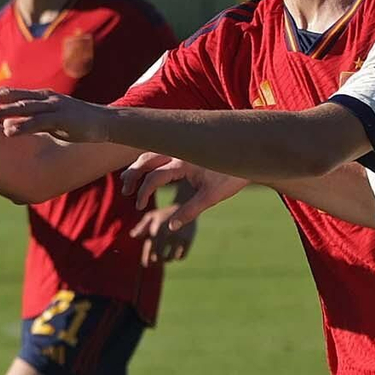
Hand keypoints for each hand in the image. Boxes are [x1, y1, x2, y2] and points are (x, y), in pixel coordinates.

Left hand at [0, 86, 112, 142]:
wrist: (106, 123)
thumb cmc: (77, 123)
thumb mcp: (50, 119)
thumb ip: (31, 120)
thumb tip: (8, 127)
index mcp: (39, 97)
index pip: (9, 93)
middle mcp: (44, 98)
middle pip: (10, 95)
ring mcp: (53, 107)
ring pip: (22, 107)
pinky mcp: (63, 119)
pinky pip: (39, 122)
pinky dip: (22, 126)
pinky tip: (7, 131)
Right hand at [120, 152, 247, 220]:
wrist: (249, 157)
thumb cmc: (231, 177)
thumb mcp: (211, 197)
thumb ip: (190, 211)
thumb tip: (171, 227)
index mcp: (184, 163)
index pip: (155, 176)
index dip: (144, 192)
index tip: (140, 206)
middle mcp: (180, 151)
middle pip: (147, 159)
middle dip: (133, 174)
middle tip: (125, 191)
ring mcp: (182, 148)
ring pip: (152, 152)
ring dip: (138, 165)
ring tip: (129, 180)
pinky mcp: (186, 148)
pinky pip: (162, 150)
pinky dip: (150, 160)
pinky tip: (146, 170)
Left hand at [134, 202, 196, 264]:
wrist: (186, 205)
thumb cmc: (165, 213)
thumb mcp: (151, 216)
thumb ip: (141, 226)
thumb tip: (133, 236)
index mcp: (155, 230)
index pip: (149, 251)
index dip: (146, 260)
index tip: (146, 264)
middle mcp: (166, 234)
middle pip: (159, 258)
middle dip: (157, 260)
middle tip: (157, 260)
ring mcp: (178, 237)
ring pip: (170, 258)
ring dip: (167, 259)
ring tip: (166, 257)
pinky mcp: (188, 239)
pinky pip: (181, 257)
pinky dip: (178, 257)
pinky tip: (176, 254)